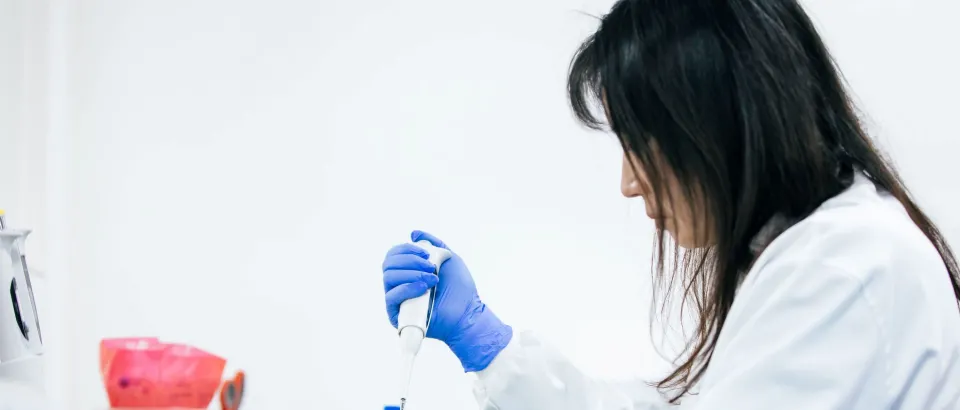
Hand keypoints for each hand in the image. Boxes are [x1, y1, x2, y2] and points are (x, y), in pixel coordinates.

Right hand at [382, 230, 512, 371]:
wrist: (467, 313)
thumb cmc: (459, 288)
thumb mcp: (448, 258)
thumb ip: (432, 244)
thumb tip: (413, 233)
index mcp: (407, 271)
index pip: (393, 255)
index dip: (406, 249)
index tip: (425, 253)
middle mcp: (399, 284)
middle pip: (388, 264)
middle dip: (410, 260)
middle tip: (431, 267)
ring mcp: (397, 299)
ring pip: (388, 278)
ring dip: (412, 273)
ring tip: (433, 279)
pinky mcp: (397, 314)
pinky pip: (392, 296)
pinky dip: (407, 288)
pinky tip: (424, 287)